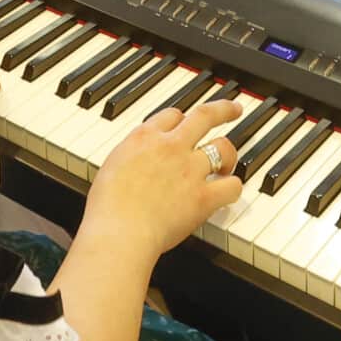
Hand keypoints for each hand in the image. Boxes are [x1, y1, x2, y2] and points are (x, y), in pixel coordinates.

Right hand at [84, 99, 245, 255]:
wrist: (119, 231)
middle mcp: (171, 147)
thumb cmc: (107, 207)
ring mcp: (191, 170)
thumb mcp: (111, 166)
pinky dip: (233, 188)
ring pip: (223, 148)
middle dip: (223, 109)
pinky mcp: (203, 197)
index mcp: (145, 138)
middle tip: (234, 109)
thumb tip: (137, 160)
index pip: (172, 115)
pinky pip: (232, 186)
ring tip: (227, 165)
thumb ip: (131, 157)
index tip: (186, 124)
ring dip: (228, 155)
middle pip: (205, 116)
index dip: (182, 120)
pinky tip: (228, 191)